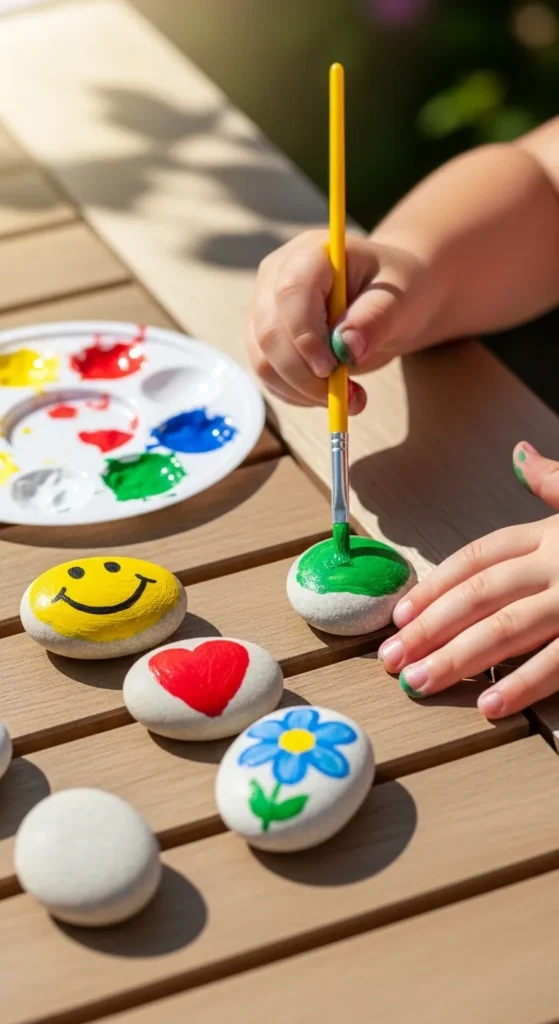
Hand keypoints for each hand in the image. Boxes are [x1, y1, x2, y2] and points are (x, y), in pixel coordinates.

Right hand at [247, 229, 441, 412]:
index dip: (306, 335)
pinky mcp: (264, 341)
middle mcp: (276, 277)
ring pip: (263, 361)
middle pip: (269, 332)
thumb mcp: (400, 301)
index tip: (333, 368)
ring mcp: (264, 309)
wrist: (390, 303)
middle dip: (304, 374)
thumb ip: (375, 319)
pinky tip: (331, 392)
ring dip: (302, 390)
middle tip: (348, 395)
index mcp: (311, 253)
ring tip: (348, 397)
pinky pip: (269, 377)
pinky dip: (298, 395)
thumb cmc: (397, 292)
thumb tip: (345, 349)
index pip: (290, 292)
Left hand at [378, 442, 558, 717]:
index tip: (402, 613)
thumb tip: (518, 455)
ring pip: (508, 628)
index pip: (478, 557)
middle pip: (480, 594)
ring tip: (421, 682)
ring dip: (459, 658)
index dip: (436, 585)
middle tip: (391, 658)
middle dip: (431, 627)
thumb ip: (554, 484)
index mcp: (554, 532)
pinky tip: (489, 705)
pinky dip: (524, 683)